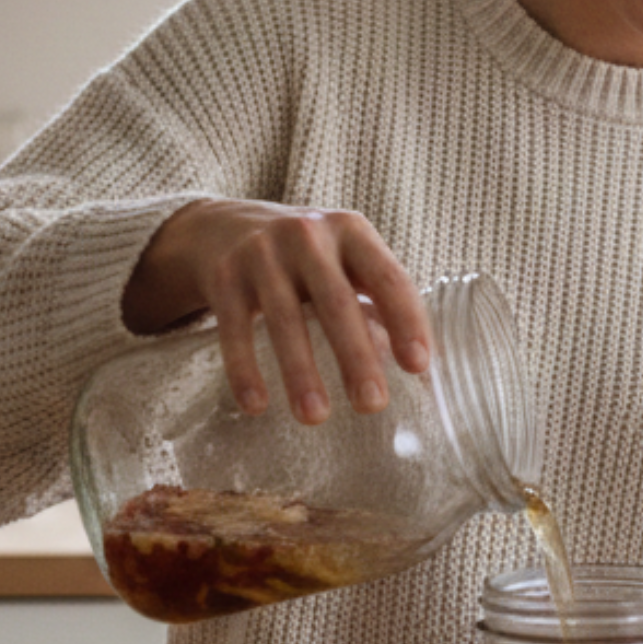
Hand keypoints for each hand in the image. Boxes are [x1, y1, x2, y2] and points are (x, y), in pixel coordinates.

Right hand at [122, 199, 430, 423]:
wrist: (222, 226)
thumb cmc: (305, 257)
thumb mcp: (344, 261)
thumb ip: (377, 304)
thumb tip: (420, 374)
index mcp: (352, 232)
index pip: (389, 278)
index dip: (406, 321)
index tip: (419, 367)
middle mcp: (307, 236)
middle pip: (337, 302)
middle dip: (356, 357)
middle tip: (372, 405)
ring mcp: (262, 254)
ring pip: (285, 319)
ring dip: (300, 372)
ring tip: (315, 417)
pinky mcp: (224, 276)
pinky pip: (235, 329)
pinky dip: (244, 369)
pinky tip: (256, 406)